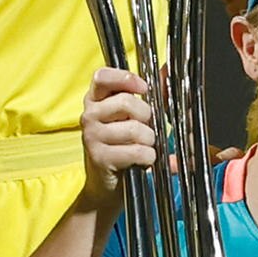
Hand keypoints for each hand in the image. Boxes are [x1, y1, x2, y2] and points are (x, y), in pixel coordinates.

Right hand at [74, 62, 161, 210]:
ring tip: (144, 146)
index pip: (102, 77)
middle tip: (146, 127)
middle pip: (126, 102)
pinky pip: (137, 151)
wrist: (106, 185)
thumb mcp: (134, 117)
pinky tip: (143, 160)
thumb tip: (168, 71)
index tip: (144, 88)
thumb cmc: (123, 145)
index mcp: (95, 99)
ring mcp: (92, 136)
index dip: (125, 79)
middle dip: (146, 116)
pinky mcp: (100, 157)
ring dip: (149, 140)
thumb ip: (151, 95)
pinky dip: (148, 157)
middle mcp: (89, 115)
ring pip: (135, 129)